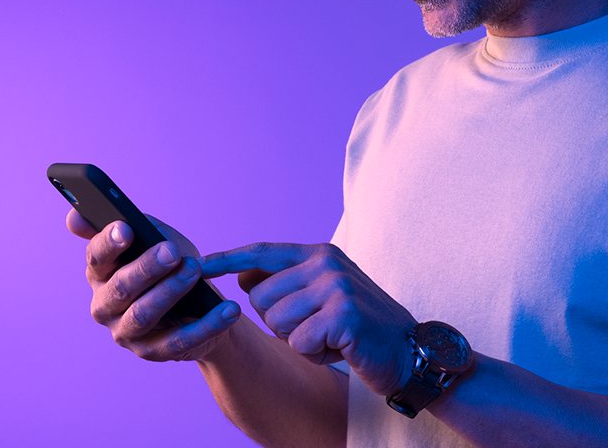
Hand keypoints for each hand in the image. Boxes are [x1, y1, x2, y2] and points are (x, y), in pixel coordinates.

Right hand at [66, 208, 240, 361]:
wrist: (198, 303)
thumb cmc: (169, 264)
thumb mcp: (153, 239)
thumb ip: (127, 223)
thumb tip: (75, 216)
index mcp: (100, 274)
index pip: (97, 258)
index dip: (109, 243)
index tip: (127, 228)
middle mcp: (105, 306)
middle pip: (120, 288)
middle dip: (146, 268)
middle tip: (172, 251)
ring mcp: (126, 332)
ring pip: (144, 314)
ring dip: (171, 291)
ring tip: (195, 271)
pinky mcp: (153, 352)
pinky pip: (179, 340)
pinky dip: (206, 325)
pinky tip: (228, 308)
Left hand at [203, 242, 416, 396]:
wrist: (409, 350)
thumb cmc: (361, 326)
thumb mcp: (324, 294)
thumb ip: (288, 283)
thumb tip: (243, 276)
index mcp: (319, 253)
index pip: (262, 252)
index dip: (228, 259)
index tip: (198, 264)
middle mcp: (326, 263)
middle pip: (260, 297)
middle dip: (279, 322)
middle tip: (316, 327)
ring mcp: (335, 286)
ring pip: (276, 321)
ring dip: (298, 340)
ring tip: (330, 337)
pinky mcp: (343, 314)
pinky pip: (298, 342)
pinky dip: (315, 354)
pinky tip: (340, 348)